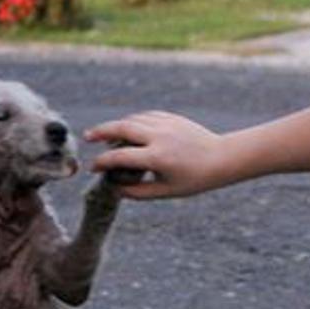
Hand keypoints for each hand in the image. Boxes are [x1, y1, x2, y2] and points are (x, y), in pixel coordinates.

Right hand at [84, 111, 228, 198]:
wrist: (222, 158)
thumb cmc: (195, 180)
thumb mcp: (166, 191)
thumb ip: (138, 192)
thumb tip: (115, 189)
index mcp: (156, 157)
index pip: (119, 157)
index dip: (102, 162)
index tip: (92, 167)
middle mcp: (158, 136)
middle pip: (121, 128)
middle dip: (101, 132)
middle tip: (86, 138)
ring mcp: (165, 124)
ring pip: (132, 119)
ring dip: (116, 126)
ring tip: (103, 134)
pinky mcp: (171, 117)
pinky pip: (145, 115)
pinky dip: (133, 121)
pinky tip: (127, 128)